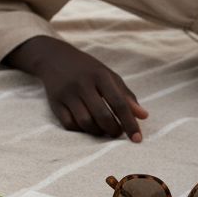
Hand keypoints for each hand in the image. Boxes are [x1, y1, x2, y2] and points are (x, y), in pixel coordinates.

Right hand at [4, 37, 149, 141]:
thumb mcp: (108, 75)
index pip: (119, 103)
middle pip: (102, 115)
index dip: (130, 123)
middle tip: (117, 132)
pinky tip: (86, 126)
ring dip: (97, 131)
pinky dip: (81, 130)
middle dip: (113, 130)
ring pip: (85, 122)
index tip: (137, 139)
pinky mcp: (55, 102)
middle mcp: (82, 84)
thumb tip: (143, 117)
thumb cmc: (87, 69)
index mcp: (100, 75)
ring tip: (103, 129)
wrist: (54, 57)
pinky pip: (69, 124)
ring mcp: (67, 93)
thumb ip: (126, 96)